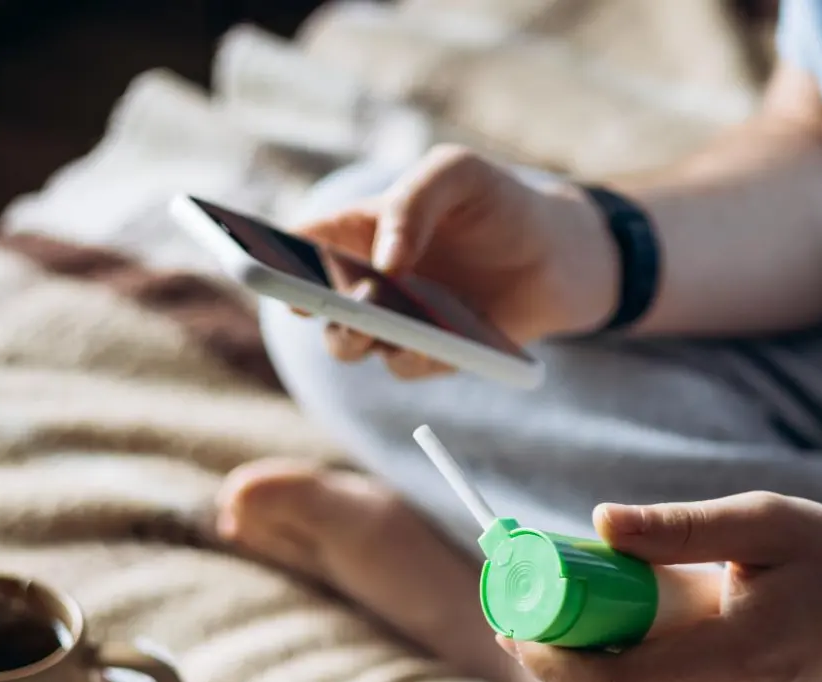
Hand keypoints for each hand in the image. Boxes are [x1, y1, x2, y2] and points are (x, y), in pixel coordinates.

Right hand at [293, 145, 618, 377]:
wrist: (560, 256)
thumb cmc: (496, 204)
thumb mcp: (458, 173)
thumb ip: (415, 200)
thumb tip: (385, 263)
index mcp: (354, 232)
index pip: (296, 244)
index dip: (267, 255)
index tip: (261, 263)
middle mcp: (362, 282)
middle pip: (309, 304)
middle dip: (306, 305)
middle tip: (312, 300)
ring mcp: (392, 324)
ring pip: (347, 346)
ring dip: (353, 339)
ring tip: (376, 322)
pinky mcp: (426, 357)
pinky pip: (404, 367)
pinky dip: (416, 356)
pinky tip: (441, 340)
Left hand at [496, 491, 821, 681]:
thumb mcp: (762, 523)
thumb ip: (679, 527)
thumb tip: (599, 522)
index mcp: (742, 659)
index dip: (553, 662)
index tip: (511, 627)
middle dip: (555, 659)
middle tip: (517, 614)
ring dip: (585, 665)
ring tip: (560, 614)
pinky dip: (621, 673)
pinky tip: (612, 633)